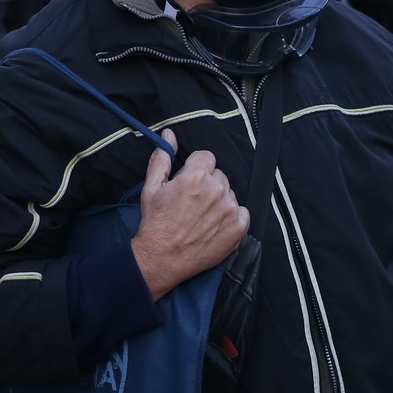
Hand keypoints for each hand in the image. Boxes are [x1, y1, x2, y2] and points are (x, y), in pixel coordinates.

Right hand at [130, 129, 249, 300]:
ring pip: (229, 193)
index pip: (207, 157)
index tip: (189, 184)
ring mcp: (229, 209)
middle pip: (219, 175)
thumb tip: (169, 134)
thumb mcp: (151, 187)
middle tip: (193, 203)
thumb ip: (162, 158)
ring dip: (219, 201)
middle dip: (208, 184)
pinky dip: (231, 217)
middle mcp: (216, 190)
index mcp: (195, 176)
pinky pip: (241, 211)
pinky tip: (214, 226)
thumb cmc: (155, 223)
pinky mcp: (238, 227)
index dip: (196, 170)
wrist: (161, 258)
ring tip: (201, 217)